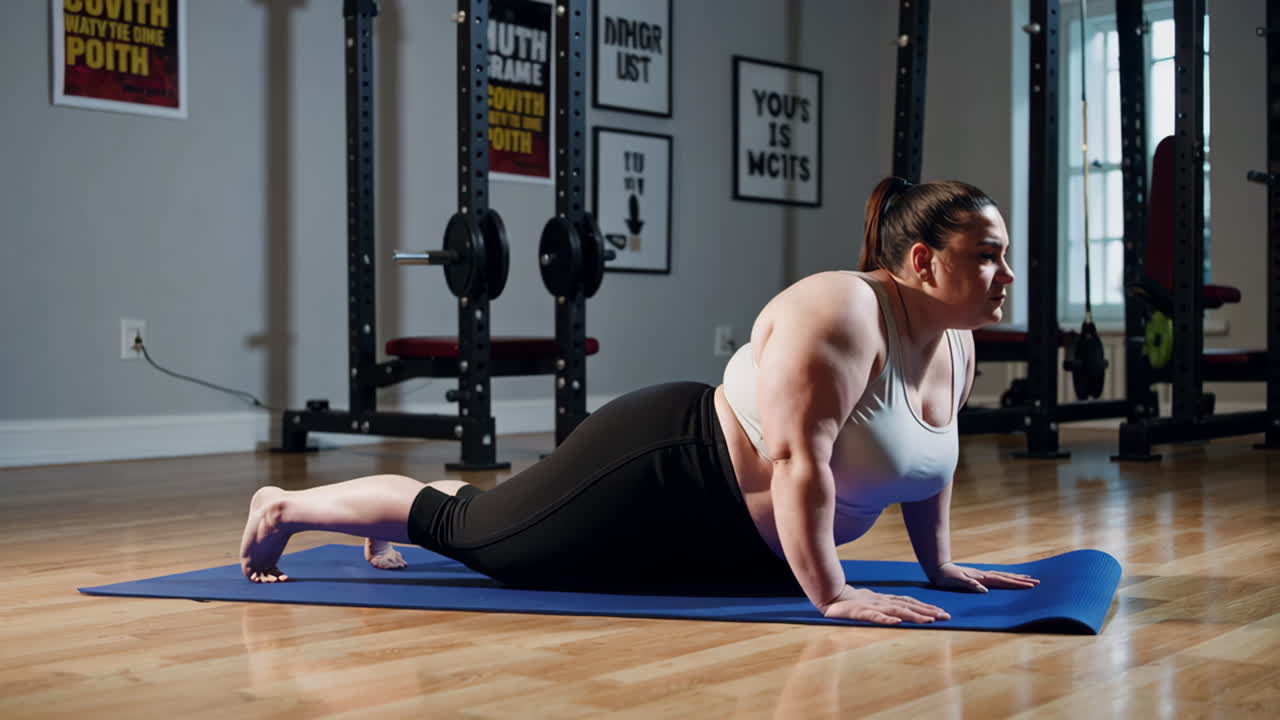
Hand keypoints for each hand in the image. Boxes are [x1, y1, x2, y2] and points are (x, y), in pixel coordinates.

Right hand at [819, 585, 950, 624]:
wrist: (830, 597)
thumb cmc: (853, 603)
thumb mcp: (872, 603)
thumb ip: (885, 607)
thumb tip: (901, 615)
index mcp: (886, 600)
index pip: (910, 602)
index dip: (926, 607)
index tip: (942, 612)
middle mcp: (883, 602)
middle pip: (909, 606)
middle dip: (928, 611)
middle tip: (946, 616)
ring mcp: (873, 606)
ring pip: (897, 611)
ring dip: (914, 615)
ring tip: (929, 620)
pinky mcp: (861, 612)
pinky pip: (875, 616)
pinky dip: (886, 619)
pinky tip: (897, 622)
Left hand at [930, 562, 1038, 592]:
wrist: (939, 569)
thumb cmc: (947, 577)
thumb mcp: (957, 582)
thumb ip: (971, 585)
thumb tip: (986, 590)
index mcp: (982, 578)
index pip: (1003, 581)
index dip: (1017, 583)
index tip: (1031, 585)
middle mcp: (984, 575)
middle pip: (1007, 577)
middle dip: (1022, 580)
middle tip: (1037, 582)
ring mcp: (982, 575)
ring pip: (1003, 576)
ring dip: (1016, 577)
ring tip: (1028, 578)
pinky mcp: (979, 576)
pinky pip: (997, 576)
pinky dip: (1006, 577)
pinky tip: (1008, 578)